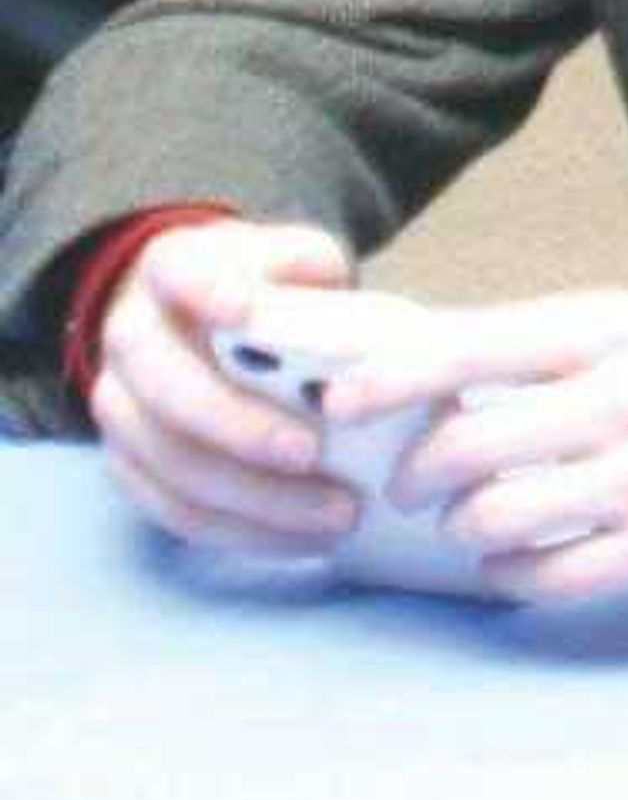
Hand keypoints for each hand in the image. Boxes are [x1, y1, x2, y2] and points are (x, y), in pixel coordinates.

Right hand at [89, 216, 361, 557]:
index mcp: (170, 270)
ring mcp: (120, 406)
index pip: (175, 271)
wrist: (214, 320)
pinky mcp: (129, 465)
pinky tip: (302, 538)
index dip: (205, 292)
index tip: (244, 313)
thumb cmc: (275, 290)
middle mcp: (129, 337)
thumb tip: (332, 329)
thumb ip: (310, 274)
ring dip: (254, 499)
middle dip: (242, 429)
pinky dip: (240, 531)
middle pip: (169, 391)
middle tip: (314, 454)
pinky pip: (174, 512)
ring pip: (172, 465)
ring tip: (335, 514)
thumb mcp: (299, 260)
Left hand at [321, 288, 627, 602]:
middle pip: (470, 444)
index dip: (395, 376)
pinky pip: (546, 575)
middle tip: (410, 482)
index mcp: (622, 330)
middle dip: (417, 472)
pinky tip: (517, 559)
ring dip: (464, 526)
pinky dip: (510, 573)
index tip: (343, 400)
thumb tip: (437, 375)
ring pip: (497, 516)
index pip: (478, 345)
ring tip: (471, 519)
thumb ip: (559, 350)